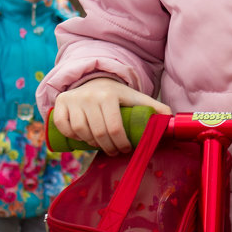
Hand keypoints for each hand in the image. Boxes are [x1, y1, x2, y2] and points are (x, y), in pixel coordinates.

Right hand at [51, 77, 169, 155]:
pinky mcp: (60, 103)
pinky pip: (63, 126)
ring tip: (100, 145)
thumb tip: (171, 120)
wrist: (94, 80)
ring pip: (80, 131)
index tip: (125, 149)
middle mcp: (89, 96)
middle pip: (98, 133)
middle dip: (108, 147)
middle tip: (114, 151)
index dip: (121, 144)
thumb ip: (155, 107)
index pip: (114, 129)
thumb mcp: (135, 98)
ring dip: (91, 143)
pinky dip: (71, 135)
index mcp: (109, 95)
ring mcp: (73, 99)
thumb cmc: (118, 95)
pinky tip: (81, 138)